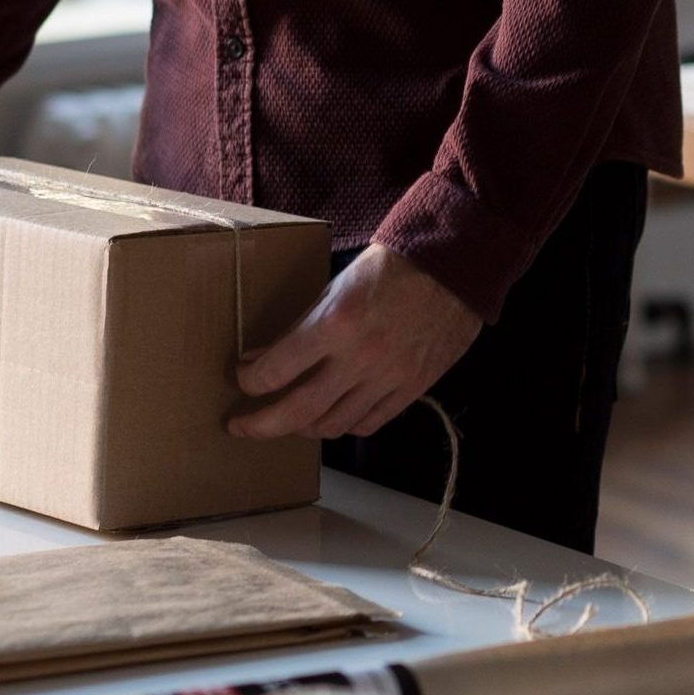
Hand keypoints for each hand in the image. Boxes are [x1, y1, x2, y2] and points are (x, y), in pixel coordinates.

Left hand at [229, 244, 481, 439]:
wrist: (453, 266)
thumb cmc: (391, 267)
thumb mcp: (336, 287)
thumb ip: (300, 327)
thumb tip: (261, 358)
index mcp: (336, 323)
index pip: (275, 371)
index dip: (249, 381)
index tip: (242, 379)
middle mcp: (360, 357)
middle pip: (297, 412)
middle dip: (260, 425)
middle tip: (240, 426)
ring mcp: (389, 378)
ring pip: (333, 426)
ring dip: (302, 428)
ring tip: (290, 421)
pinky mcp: (413, 388)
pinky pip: (369, 424)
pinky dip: (344, 426)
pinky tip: (332, 417)